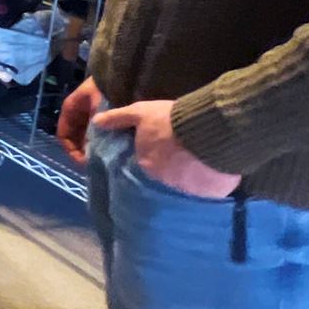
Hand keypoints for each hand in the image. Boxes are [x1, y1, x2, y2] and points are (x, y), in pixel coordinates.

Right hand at [56, 77, 104, 163]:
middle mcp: (79, 111)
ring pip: (86, 134)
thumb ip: (94, 130)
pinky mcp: (103, 114)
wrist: (126, 72)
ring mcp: (90, 112)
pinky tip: (110, 148)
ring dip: (91, 147)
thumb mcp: (100, 108)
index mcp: (72, 107)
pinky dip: (101, 140)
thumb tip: (92, 151)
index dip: (70, 149)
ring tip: (102, 158)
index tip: (83, 162)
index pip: (63, 133)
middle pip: (75, 136)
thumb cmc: (109, 87)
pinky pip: (97, 130)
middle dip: (81, 151)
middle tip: (94, 163)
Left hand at [92, 99, 241, 198]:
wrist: (209, 129)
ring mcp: (186, 191)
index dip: (151, 162)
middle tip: (178, 161)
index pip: (143, 169)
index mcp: (144, 166)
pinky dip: (207, 188)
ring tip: (196, 170)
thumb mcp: (142, 113)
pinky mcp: (209, 196)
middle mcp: (161, 183)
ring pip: (184, 188)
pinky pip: (206, 195)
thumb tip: (96, 122)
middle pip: (162, 180)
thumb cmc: (171, 120)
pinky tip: (212, 178)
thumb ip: (118, 119)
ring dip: (186, 181)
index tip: (159, 155)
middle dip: (168, 173)